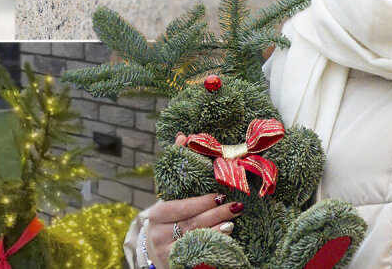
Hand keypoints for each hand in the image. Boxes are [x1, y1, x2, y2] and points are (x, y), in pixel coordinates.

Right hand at [146, 135, 243, 268]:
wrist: (156, 251)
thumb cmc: (168, 218)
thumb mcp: (170, 195)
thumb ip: (178, 168)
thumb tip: (182, 136)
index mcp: (157, 215)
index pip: (178, 208)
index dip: (199, 203)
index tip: (219, 196)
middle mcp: (159, 234)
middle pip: (191, 223)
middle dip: (215, 214)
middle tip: (236, 206)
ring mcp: (167, 252)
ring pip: (196, 239)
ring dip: (218, 228)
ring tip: (234, 219)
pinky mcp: (177, 263)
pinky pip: (197, 254)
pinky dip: (213, 244)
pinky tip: (226, 236)